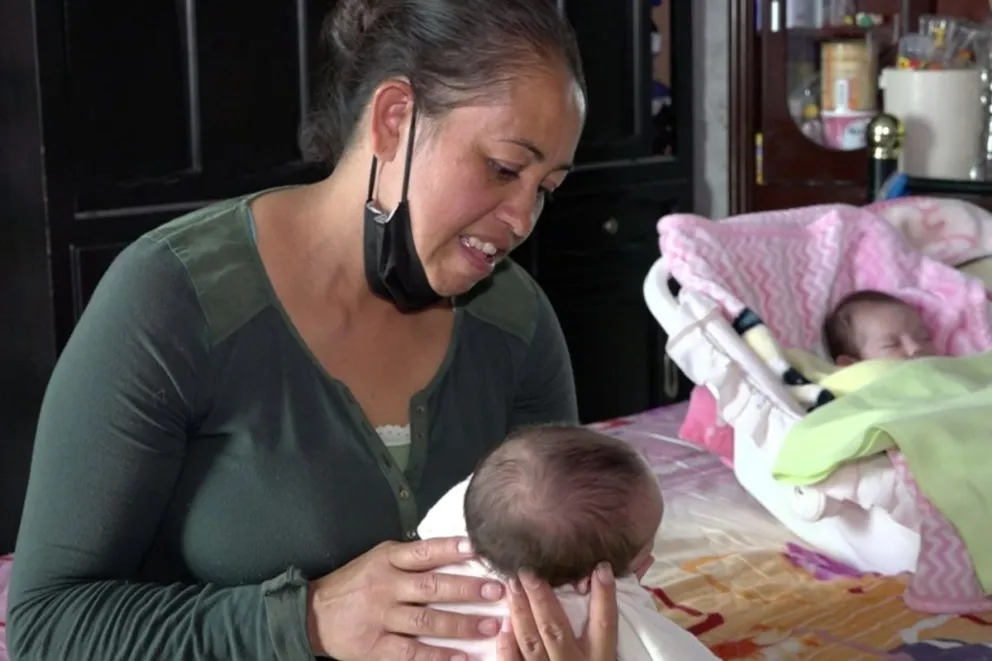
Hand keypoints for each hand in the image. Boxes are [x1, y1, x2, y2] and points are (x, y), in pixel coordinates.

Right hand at [307, 537, 505, 660]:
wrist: (313, 613)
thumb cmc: (354, 583)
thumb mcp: (378, 559)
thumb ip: (411, 558)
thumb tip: (455, 552)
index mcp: (387, 560)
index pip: (424, 551)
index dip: (451, 549)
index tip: (478, 548)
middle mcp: (385, 586)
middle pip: (432, 588)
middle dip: (468, 590)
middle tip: (496, 590)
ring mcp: (380, 618)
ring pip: (426, 621)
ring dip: (461, 625)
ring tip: (490, 625)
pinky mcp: (375, 647)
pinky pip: (411, 653)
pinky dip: (438, 656)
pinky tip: (462, 657)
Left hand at [498, 562, 618, 660]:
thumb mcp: (608, 660)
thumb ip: (606, 630)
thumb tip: (613, 584)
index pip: (605, 624)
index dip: (604, 596)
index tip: (601, 567)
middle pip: (556, 628)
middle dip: (541, 597)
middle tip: (528, 569)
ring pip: (531, 643)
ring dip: (519, 612)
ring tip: (512, 585)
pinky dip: (507, 648)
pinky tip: (502, 626)